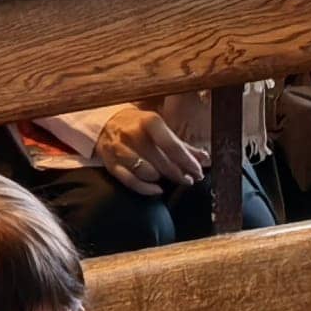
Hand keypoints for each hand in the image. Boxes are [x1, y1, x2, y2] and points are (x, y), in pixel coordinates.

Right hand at [88, 103, 207, 198]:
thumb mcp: (160, 129)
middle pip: (161, 161)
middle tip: (189, 179)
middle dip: (178, 173)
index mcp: (148, 121)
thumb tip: (204, 157)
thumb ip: (181, 145)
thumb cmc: (138, 126)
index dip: (187, 161)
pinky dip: (145, 188)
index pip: (172, 145)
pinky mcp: (110, 163)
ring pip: (145, 171)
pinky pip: (129, 180)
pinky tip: (157, 189)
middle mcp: (132, 134)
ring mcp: (119, 149)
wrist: (105, 123)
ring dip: (161, 178)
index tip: (198, 171)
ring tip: (172, 178)